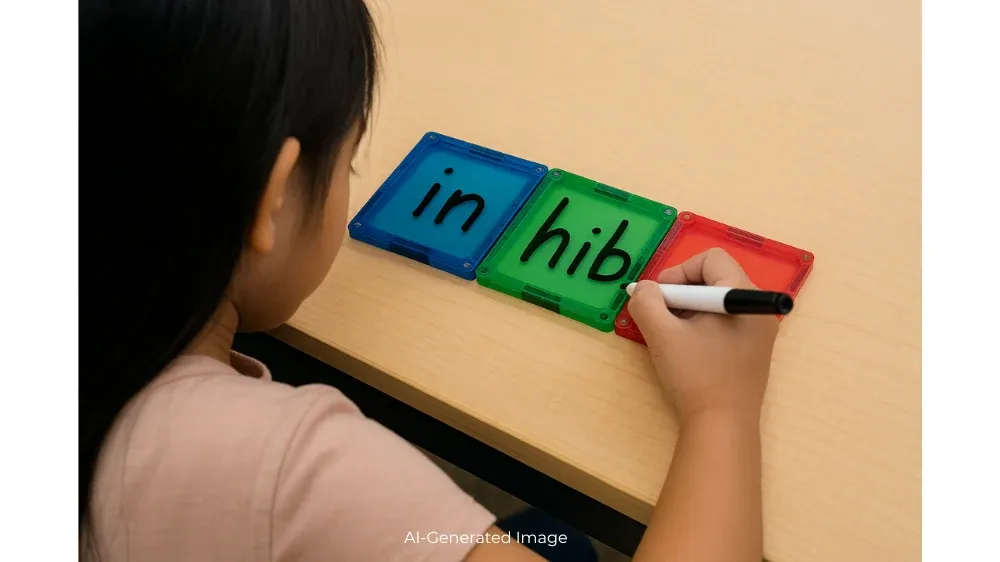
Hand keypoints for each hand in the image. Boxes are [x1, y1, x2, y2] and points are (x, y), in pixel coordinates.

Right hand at [627, 248, 778, 426]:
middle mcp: (758, 308)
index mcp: (743, 296)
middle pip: (715, 278)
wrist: (722, 426)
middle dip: (681, 291)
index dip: (678, 271)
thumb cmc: (696, 376)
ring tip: (670, 334)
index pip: (710, 259)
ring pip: (717, 302)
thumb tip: (643, 289)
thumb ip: (647, 302)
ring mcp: (759, 331)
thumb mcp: (662, 334)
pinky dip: (700, 326)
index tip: (658, 297)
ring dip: (688, 310)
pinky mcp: (753, 351)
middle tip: (660, 315)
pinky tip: (685, 349)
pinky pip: (724, 322)